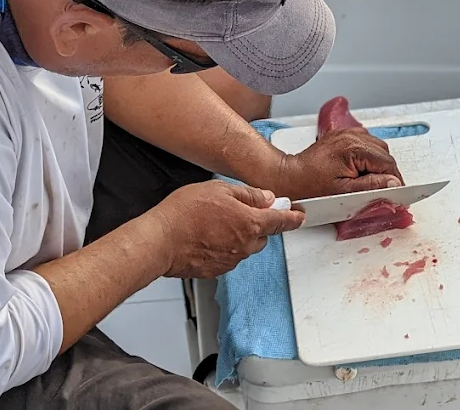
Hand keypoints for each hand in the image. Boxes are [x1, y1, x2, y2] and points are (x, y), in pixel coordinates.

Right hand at [151, 181, 304, 277]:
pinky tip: (206, 237)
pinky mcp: (215, 270)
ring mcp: (230, 260)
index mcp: (250, 224)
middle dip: (257, 224)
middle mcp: (244, 246)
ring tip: (214, 223)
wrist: (160, 241)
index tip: (298, 216)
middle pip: (262, 235)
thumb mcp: (219, 190)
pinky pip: (228, 257)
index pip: (281, 222)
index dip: (292, 217)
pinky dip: (223, 247)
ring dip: (238, 236)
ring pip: (245, 247)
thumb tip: (266, 198)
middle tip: (238, 211)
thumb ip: (248, 195)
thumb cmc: (184, 214)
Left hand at [274, 127, 403, 199]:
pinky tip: (361, 170)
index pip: (387, 163)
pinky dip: (368, 156)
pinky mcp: (342, 136)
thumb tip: (393, 182)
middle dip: (386, 172)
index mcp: (354, 148)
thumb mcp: (344, 192)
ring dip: (378, 164)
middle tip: (382, 190)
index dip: (394, 180)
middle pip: (384, 154)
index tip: (397, 194)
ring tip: (369, 181)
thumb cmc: (310, 186)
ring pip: (377, 148)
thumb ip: (371, 186)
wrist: (289, 176)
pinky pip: (365, 144)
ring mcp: (347, 134)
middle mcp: (352, 136)